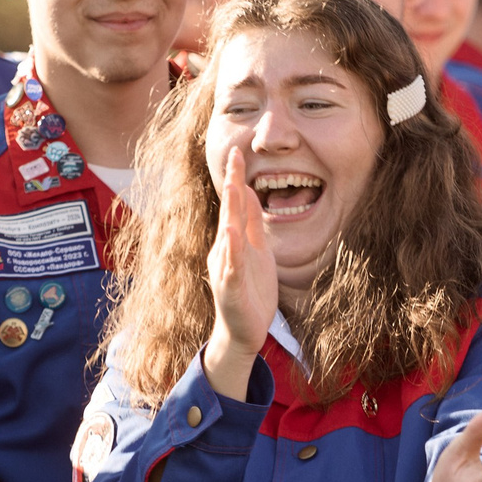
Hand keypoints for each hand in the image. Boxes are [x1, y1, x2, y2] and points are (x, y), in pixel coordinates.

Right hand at [202, 147, 275, 400]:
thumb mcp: (256, 250)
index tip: (239, 151)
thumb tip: (247, 191)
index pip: (234, 203)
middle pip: (229, 211)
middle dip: (231, 183)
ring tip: (233, 187)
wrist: (243, 330)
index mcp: (233, 240)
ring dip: (230, 211)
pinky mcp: (230, 288)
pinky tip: (232, 237)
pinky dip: (231, 251)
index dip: (236, 177)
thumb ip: (250, 222)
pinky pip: (231, 266)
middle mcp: (225, 250)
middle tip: (234, 156)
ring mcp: (226, 268)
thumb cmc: (250, 290)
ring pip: (228, 235)